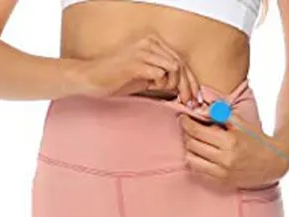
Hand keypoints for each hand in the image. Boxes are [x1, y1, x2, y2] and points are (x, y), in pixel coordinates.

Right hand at [74, 34, 200, 103]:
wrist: (93, 79)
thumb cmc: (120, 79)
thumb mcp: (149, 78)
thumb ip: (167, 78)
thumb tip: (188, 90)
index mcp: (153, 43)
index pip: (181, 61)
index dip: (192, 81)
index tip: (195, 98)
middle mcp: (149, 42)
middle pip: (181, 65)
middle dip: (188, 86)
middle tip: (188, 102)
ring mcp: (142, 51)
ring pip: (174, 68)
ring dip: (175, 86)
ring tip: (167, 94)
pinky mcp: (136, 62)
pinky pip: (160, 74)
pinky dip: (161, 85)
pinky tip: (152, 88)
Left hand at [179, 114, 288, 189]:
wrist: (273, 163)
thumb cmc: (257, 140)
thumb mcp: (241, 123)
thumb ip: (220, 114)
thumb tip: (200, 110)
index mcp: (230, 141)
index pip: (197, 131)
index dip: (186, 123)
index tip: (183, 118)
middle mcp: (225, 159)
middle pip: (192, 145)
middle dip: (187, 134)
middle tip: (188, 128)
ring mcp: (223, 173)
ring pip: (192, 160)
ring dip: (190, 149)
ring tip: (194, 142)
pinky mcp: (223, 182)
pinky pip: (199, 171)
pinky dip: (196, 161)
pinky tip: (201, 154)